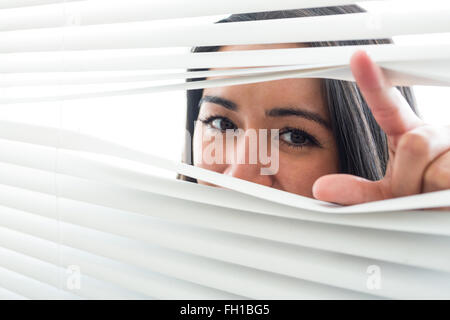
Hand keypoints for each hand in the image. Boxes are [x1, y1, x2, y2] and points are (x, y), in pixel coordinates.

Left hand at [312, 50, 449, 208]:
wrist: (449, 214)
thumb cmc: (415, 201)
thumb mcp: (384, 196)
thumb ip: (355, 191)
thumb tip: (319, 188)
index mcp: (405, 135)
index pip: (386, 105)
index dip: (372, 82)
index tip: (358, 57)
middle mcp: (432, 134)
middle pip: (415, 144)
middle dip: (410, 180)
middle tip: (415, 194)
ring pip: (435, 163)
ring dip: (428, 192)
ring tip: (432, 198)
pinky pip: (449, 177)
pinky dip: (442, 197)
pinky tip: (443, 198)